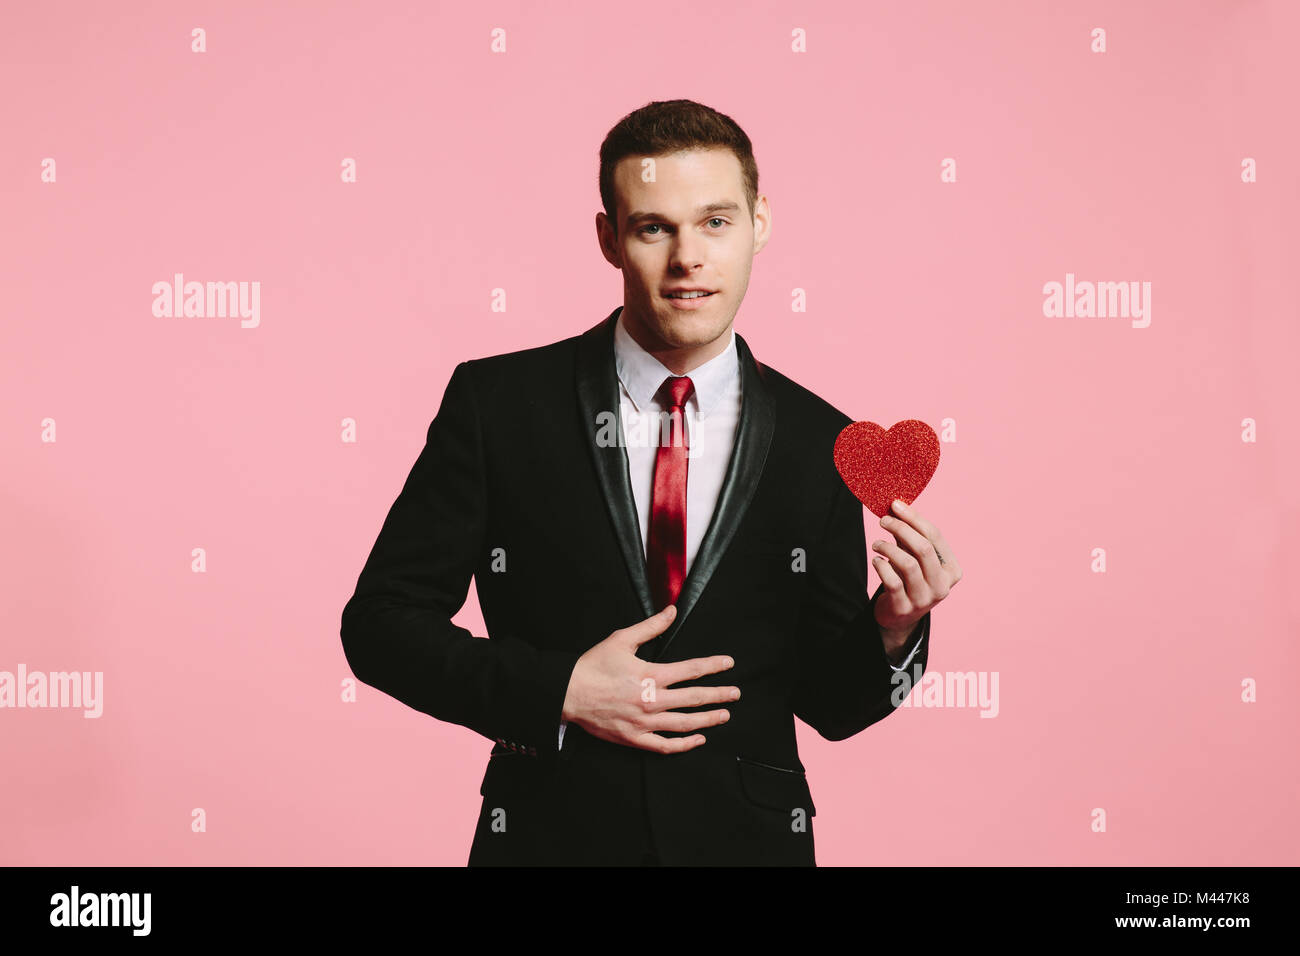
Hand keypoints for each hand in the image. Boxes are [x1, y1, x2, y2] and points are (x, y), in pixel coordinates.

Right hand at [560, 605, 739, 753]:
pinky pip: (664, 745)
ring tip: (724, 716)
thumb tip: (671, 611)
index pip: (691, 670)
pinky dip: (684, 744)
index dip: (713, 666)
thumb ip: (651, 626)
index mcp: (650, 675)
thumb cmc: (593, 665)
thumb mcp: (621, 639)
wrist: (567, 693)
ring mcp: (643, 722)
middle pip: (694, 699)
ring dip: (707, 720)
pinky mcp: (634, 738)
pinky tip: (698, 739)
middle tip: (736, 694)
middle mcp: (651, 700)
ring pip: (684, 724)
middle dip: (718, 695)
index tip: (729, 664)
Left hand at [872, 499, 961, 652]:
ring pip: (908, 564)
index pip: (935, 536)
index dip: (914, 518)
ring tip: (876, 543)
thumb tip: (897, 505)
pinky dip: (881, 566)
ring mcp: (924, 599)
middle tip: (883, 520)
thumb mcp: (916, 558)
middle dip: (901, 529)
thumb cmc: (910, 579)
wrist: (900, 616)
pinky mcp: (904, 608)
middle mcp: (942, 586)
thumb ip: (911, 536)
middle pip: (923, 548)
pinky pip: (892, 581)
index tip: (895, 505)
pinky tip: (876, 561)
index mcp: (952, 570)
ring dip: (888, 548)